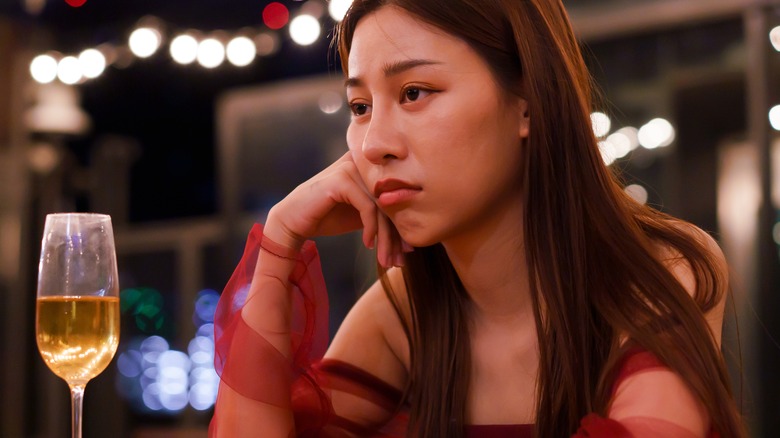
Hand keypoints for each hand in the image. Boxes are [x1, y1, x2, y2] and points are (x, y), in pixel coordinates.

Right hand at [264, 152, 408, 267]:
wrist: (293, 221)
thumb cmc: (328, 217)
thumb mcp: (362, 217)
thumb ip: (384, 219)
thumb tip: (412, 243)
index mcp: (370, 167)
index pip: (396, 196)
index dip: (403, 226)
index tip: (406, 253)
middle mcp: (362, 162)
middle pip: (391, 201)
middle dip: (396, 235)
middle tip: (399, 261)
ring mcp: (351, 168)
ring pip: (382, 206)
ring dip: (386, 238)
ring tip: (385, 259)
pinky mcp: (341, 179)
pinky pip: (368, 206)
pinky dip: (371, 228)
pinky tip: (367, 244)